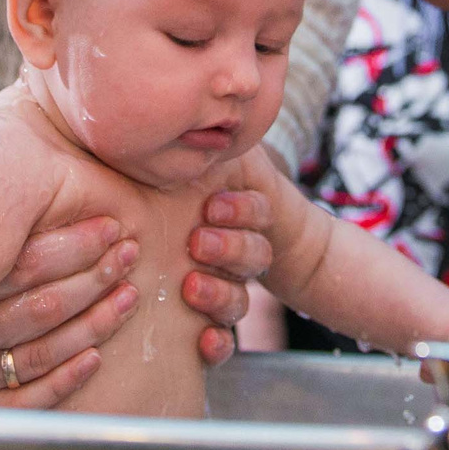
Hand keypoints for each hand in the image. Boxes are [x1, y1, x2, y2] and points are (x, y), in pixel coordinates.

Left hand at [181, 154, 278, 366]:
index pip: (256, 213)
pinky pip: (223, 341)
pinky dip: (216, 345)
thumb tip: (204, 105)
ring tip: (191, 286)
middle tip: (198, 241)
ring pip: (238, 299)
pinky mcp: (212, 319)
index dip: (241, 212)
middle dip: (228, 248)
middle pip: (251, 258)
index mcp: (243, 212)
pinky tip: (202, 343)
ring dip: (219, 293)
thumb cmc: (213, 186)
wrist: (224, 235)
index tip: (213, 205)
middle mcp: (241, 251)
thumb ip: (218, 145)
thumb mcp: (223, 161)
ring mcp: (229, 286)